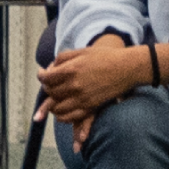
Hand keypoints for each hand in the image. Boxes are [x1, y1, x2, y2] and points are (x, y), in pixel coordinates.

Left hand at [39, 33, 157, 127]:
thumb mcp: (82, 51)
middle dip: (47, 89)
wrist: (127, 68)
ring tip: (54, 99)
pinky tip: (62, 111)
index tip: (42, 74)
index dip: (41, 76)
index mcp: (71, 69)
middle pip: (51, 92)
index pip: (46, 78)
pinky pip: (69, 117)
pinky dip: (62, 116)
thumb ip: (63, 58)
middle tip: (49, 85)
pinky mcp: (90, 107)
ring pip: (57, 108)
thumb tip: (50, 67)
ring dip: (52, 104)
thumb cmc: (105, 57)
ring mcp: (82, 98)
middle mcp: (74, 85)